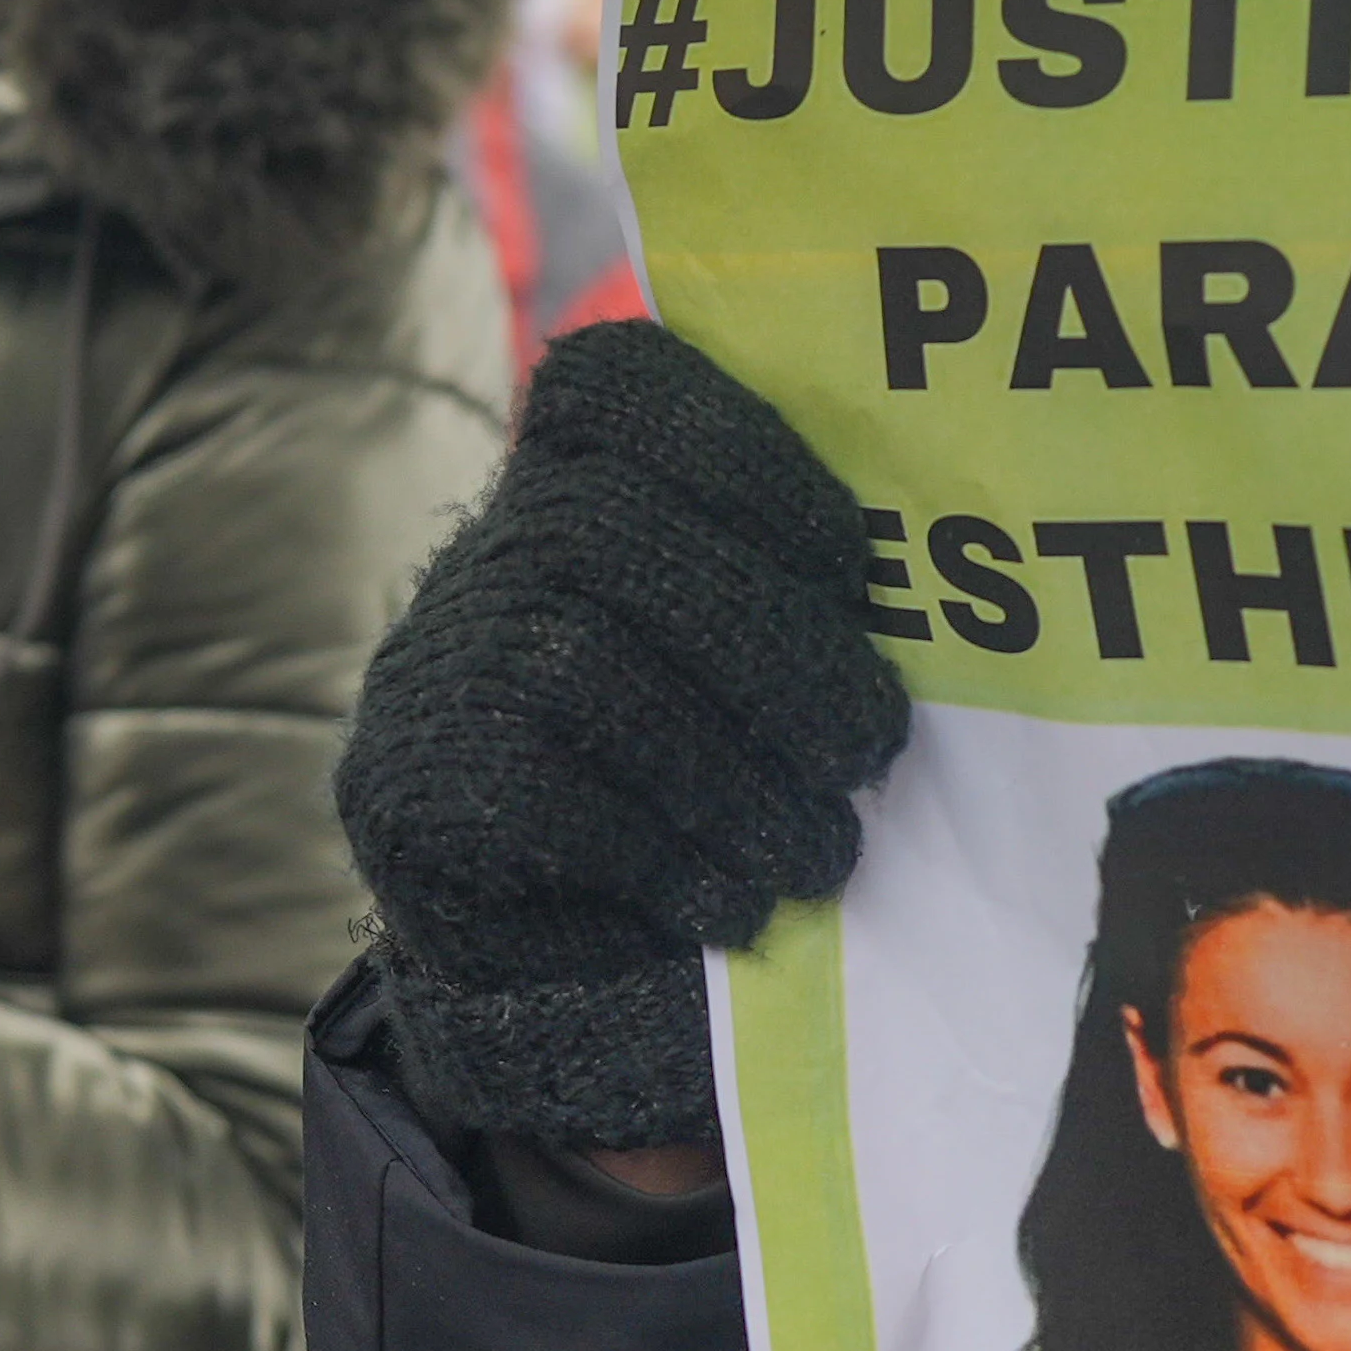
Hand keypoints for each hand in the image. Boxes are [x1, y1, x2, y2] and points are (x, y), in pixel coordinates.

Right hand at [328, 319, 906, 1153]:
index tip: (845, 559)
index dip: (741, 453)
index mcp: (572, 485)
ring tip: (821, 850)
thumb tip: (942, 582)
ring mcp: (432, 665)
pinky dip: (663, 852)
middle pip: (606, 531)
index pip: (620, 391)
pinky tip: (731, 900)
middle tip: (872, 747)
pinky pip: (541, 795)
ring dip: (731, 769)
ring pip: (580, 667)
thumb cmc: (695, 785)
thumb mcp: (742, 662)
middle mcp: (484, 555)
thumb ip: (790, 592)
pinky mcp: (408, 785)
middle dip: (768, 642)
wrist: (549, 959)